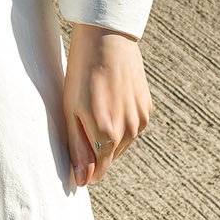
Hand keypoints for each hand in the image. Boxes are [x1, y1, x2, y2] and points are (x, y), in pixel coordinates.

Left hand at [64, 23, 151, 187]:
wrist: (106, 39)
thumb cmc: (82, 73)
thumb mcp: (71, 110)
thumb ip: (78, 148)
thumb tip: (81, 181)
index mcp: (107, 135)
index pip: (99, 171)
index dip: (85, 167)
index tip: (75, 154)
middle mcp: (129, 132)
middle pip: (110, 157)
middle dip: (96, 148)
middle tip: (82, 119)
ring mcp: (141, 119)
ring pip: (123, 143)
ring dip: (110, 135)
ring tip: (96, 106)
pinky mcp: (147, 107)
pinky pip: (133, 126)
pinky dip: (122, 121)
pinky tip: (111, 99)